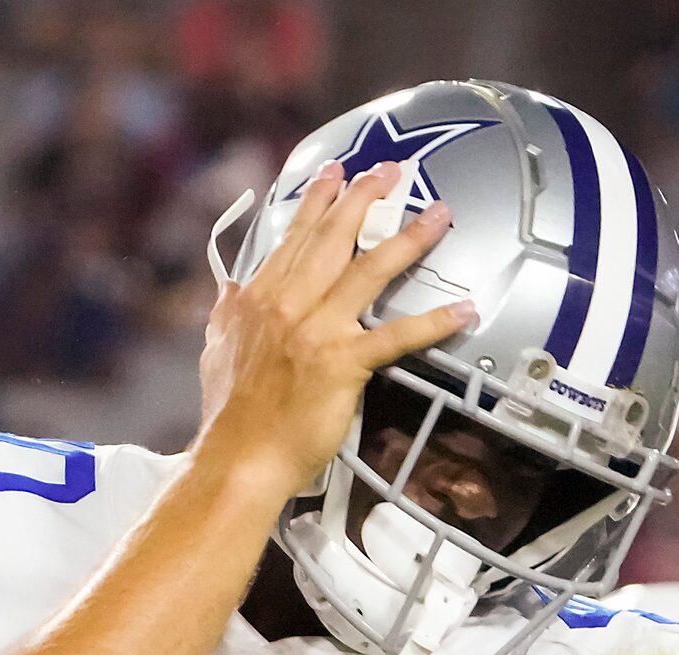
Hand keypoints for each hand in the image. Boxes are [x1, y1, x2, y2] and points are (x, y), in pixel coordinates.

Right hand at [198, 162, 473, 498]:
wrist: (238, 458)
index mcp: (258, 300)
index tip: (334, 174)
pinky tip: (462, 308)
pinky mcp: (343, 363)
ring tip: (437, 214)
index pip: (293, 239)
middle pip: (333, 239)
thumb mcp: (216, 350)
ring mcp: (317, 331)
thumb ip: (228, 313)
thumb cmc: (229, 414)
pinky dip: (433, 322)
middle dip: (365, 199)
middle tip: (391, 171)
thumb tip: (229, 288)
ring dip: (408, 238)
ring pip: (369, 271)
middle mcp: (288, 305)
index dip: (316, 202)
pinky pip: (396, 336)